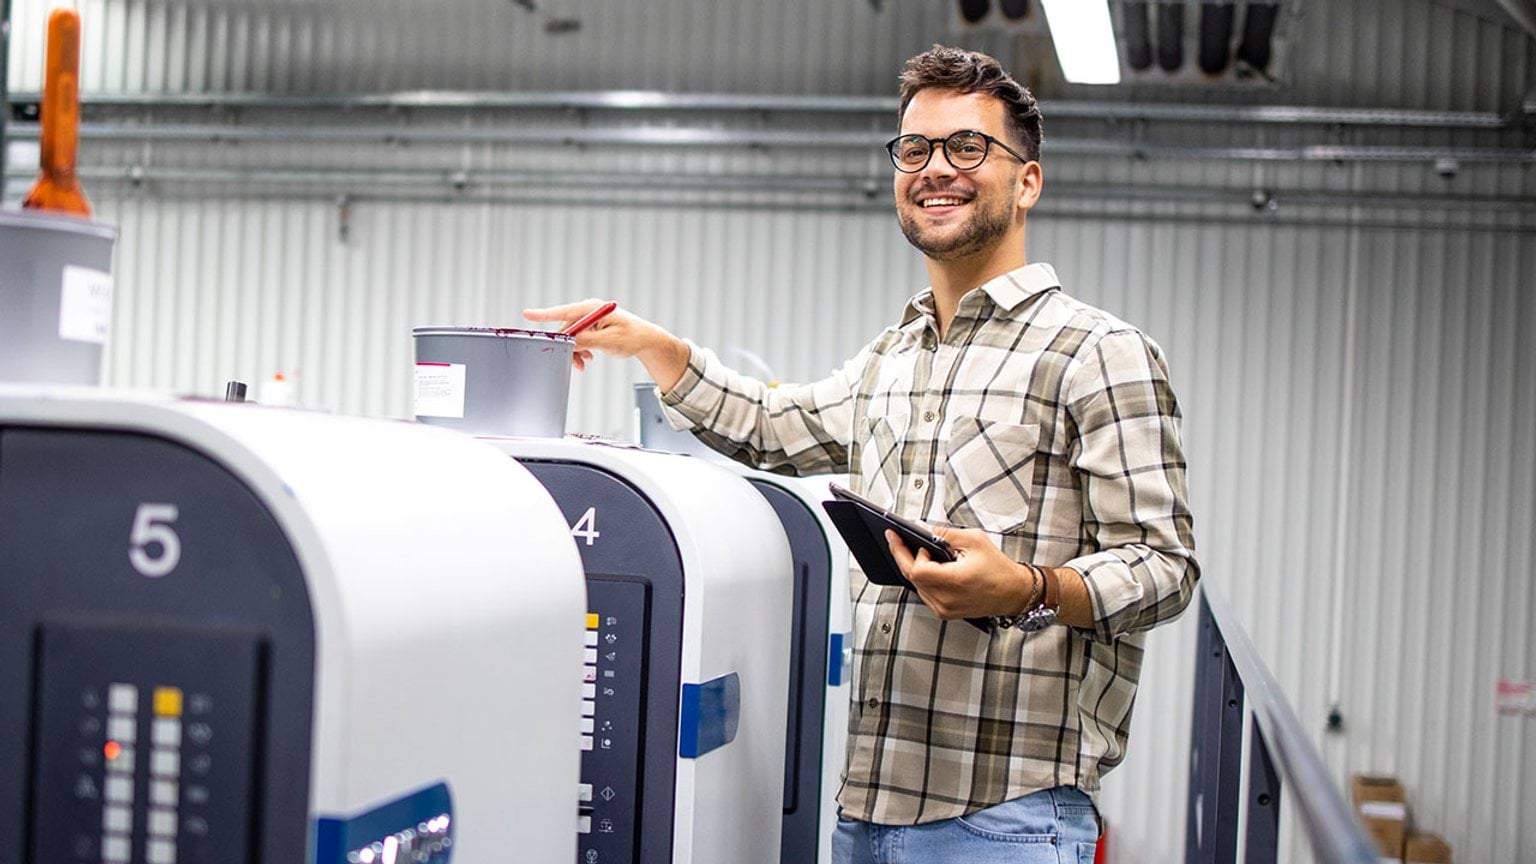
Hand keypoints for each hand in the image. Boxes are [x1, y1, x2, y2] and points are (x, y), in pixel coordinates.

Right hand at [523, 299, 689, 387]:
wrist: (645, 340)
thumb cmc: (632, 336)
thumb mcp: (610, 341)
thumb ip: (589, 341)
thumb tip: (570, 343)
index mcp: (593, 309)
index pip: (564, 312)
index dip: (544, 314)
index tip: (527, 314)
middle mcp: (588, 312)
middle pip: (565, 330)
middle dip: (568, 348)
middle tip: (579, 363)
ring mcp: (589, 320)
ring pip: (570, 338)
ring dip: (575, 352)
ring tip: (585, 364)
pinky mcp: (590, 328)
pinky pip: (577, 340)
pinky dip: (580, 351)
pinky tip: (588, 360)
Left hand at [885, 526, 1035, 619]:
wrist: (1013, 592)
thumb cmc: (999, 568)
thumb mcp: (973, 540)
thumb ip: (944, 533)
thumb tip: (921, 528)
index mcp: (954, 581)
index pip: (916, 569)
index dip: (905, 552)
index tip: (895, 536)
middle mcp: (947, 599)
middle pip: (912, 577)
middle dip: (903, 556)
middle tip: (896, 539)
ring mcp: (944, 609)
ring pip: (916, 585)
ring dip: (913, 567)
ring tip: (913, 550)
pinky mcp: (945, 612)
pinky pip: (925, 593)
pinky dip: (922, 579)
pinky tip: (926, 566)